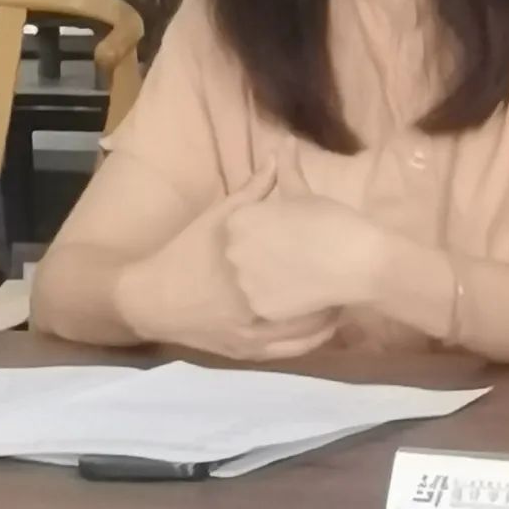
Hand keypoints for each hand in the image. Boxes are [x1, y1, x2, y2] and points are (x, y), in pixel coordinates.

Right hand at [115, 165, 336, 360]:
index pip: (308, 263)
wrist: (152, 298)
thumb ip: (253, 191)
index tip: (349, 243)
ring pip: (307, 331)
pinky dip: (311, 339)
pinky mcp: (247, 352)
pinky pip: (290, 350)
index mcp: (253, 264)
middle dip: (336, 289)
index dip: (335, 256)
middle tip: (356, 274)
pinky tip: (326, 326)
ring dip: (330, 318)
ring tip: (346, 300)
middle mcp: (256, 304)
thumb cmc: (187, 251)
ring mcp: (252, 333)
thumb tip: (279, 155)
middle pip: (313, 301)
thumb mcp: (219, 217)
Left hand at [223, 145, 385, 320]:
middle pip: (242, 252)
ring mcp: (245, 283)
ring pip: (250, 280)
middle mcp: (234, 250)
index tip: (286, 229)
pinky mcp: (261, 310)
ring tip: (297, 272)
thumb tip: (285, 141)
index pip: (240, 225)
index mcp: (238, 219)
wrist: (356, 259)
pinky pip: (263, 304)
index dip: (264, 227)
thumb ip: (286, 169)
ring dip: (267, 277)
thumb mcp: (302, 192)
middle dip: (261, 252)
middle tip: (293, 250)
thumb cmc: (329, 218)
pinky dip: (277, 299)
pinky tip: (300, 291)